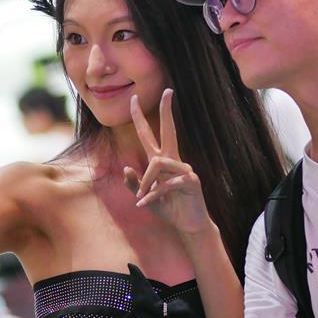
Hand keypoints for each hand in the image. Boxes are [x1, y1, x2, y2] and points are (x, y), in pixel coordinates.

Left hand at [124, 89, 213, 237]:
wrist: (188, 226)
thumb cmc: (169, 209)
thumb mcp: (145, 198)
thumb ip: (134, 185)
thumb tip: (127, 168)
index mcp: (162, 161)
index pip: (149, 134)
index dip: (140, 117)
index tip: (135, 98)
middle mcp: (174, 160)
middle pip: (169, 130)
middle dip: (167, 111)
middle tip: (168, 91)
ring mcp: (185, 168)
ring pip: (158, 163)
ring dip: (146, 182)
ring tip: (141, 198)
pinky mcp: (191, 180)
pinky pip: (166, 182)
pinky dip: (153, 194)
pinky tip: (145, 204)